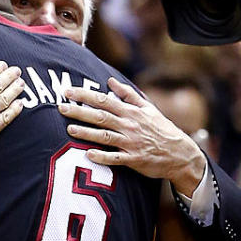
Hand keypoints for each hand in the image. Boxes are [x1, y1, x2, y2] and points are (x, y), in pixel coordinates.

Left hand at [58, 77, 205, 194]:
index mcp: (131, 112)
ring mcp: (130, 143)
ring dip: (86, 132)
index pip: (104, 100)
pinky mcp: (133, 159)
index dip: (85, 95)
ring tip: (69, 129)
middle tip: (61, 107)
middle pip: (100, 116)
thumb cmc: (161, 129)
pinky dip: (102, 156)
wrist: (180, 153)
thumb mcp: (148, 108)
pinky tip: (88, 154)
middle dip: (79, 111)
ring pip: (105, 136)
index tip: (68, 91)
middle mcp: (129, 125)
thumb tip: (111, 81)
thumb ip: (128, 94)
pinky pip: (115, 158)